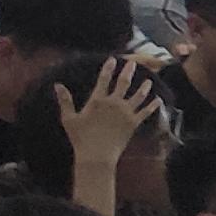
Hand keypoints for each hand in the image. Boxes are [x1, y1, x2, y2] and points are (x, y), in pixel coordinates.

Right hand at [56, 55, 157, 185]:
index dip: (108, 68)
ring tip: (149, 81)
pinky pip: (146, 112)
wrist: (97, 155)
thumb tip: (57, 84)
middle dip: (129, 71)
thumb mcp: (69, 118)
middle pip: (124, 83)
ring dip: (144, 87)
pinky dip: (153, 105)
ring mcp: (126, 113)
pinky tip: (158, 100)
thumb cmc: (80, 138)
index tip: (113, 59)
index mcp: (98, 100)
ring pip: (138, 96)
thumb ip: (65, 100)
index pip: (104, 79)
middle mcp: (114, 103)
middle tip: (133, 63)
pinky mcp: (134, 123)